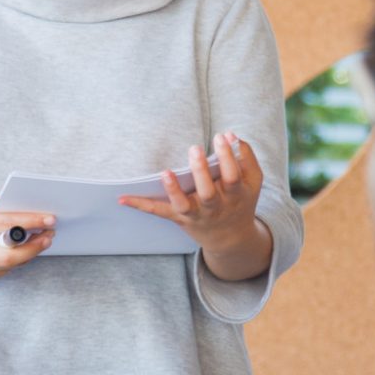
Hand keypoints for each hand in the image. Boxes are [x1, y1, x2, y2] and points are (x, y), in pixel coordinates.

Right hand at [0, 197, 55, 282]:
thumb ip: (2, 207)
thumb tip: (31, 212)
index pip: (9, 224)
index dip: (33, 222)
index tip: (51, 219)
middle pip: (11, 255)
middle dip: (35, 246)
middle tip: (49, 236)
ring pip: (12, 264)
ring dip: (30, 252)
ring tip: (41, 240)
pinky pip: (7, 269)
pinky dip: (18, 259)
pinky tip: (22, 249)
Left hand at [119, 133, 271, 280]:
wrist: (231, 238)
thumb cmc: (240, 200)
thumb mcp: (252, 181)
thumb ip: (246, 157)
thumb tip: (232, 136)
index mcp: (235, 195)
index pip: (233, 176)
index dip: (228, 157)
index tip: (222, 135)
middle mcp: (215, 207)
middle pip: (209, 192)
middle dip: (201, 171)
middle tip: (194, 148)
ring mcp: (196, 214)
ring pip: (184, 204)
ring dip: (173, 189)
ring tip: (166, 172)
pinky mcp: (179, 218)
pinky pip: (159, 212)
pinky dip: (141, 206)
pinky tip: (122, 198)